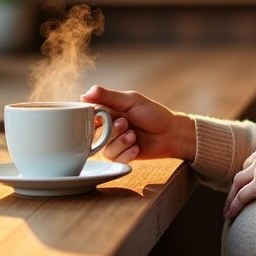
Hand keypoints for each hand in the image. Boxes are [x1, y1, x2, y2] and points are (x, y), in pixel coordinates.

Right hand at [81, 85, 195, 163]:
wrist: (170, 132)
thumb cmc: (153, 113)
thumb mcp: (131, 100)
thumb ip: (108, 97)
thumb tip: (84, 95)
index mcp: (106, 112)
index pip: (87, 117)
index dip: (93, 119)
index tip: (102, 118)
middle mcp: (107, 129)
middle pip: (95, 135)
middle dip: (111, 131)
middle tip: (125, 123)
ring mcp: (114, 144)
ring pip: (105, 150)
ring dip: (121, 143)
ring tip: (134, 136)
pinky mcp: (122, 157)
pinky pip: (115, 160)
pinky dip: (127, 154)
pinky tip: (137, 147)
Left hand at [224, 131, 255, 219]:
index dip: (252, 168)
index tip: (252, 177)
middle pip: (244, 170)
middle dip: (240, 181)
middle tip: (236, 193)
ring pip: (237, 183)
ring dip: (231, 196)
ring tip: (227, 209)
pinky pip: (242, 197)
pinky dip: (233, 206)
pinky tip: (229, 216)